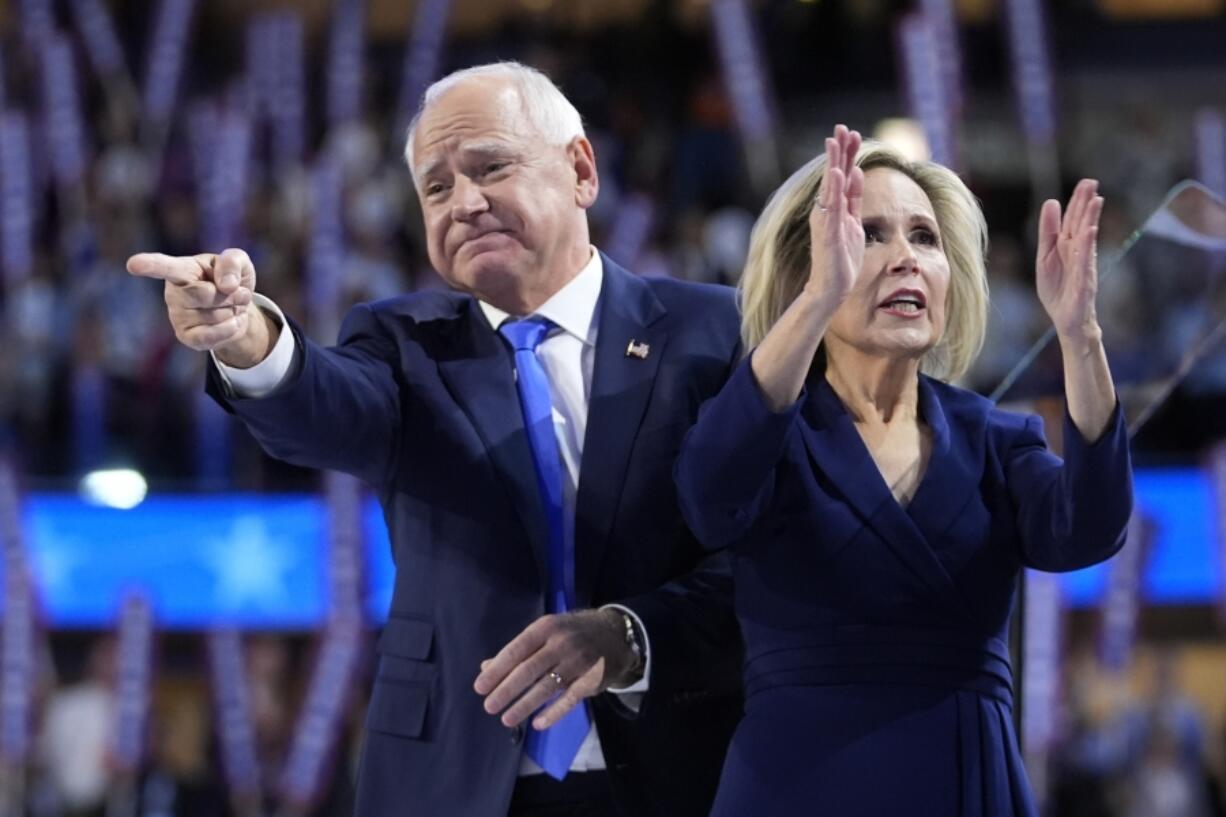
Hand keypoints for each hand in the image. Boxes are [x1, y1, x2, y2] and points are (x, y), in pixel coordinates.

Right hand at [126, 248, 276, 367]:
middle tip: (236, 292)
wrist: (240, 309)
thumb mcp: (239, 262)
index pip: (164, 267)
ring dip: (233, 311)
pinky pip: (210, 336)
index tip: (133, 264)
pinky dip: (229, 329)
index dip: (149, 265)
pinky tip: (232, 322)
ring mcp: (177, 316)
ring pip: (214, 315)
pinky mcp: (186, 337)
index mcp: (183, 269)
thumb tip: (226, 285)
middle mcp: (173, 293)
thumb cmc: (231, 280)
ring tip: (230, 306)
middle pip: (204, 294)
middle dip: (230, 295)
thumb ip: (232, 263)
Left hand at [474, 609, 638, 730]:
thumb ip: (518, 651)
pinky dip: (553, 713)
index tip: (480, 687)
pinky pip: (569, 699)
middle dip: (506, 690)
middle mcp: (561, 643)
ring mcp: (578, 662)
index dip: (497, 670)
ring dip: (524, 705)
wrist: (615, 634)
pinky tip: (537, 723)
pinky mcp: (591, 680)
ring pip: (546, 687)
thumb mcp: (545, 633)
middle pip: (528, 669)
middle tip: (489, 706)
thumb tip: (486, 668)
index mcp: (545, 628)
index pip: (516, 650)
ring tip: (506, 719)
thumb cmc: (572, 633)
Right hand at [805, 124, 864, 308]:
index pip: (842, 174)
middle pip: (834, 174)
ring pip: (830, 186)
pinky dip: (834, 189)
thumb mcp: (853, 222)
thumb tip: (857, 172)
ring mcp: (826, 220)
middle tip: (842, 126)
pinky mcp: (829, 232)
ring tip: (836, 142)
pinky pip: (832, 207)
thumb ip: (854, 198)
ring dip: (834, 163)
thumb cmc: (842, 258)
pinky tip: (837, 173)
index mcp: (835, 206)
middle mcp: (826, 210)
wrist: (831, 287)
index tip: (851, 132)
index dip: (846, 153)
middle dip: (839, 150)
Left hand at [1036, 179, 1104, 342]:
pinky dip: (1087, 246)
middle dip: (1086, 204)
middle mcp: (1077, 252)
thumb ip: (1048, 232)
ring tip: (1095, 200)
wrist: (1067, 319)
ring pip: (1086, 238)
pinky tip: (1089, 231)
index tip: (1086, 183)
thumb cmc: (1058, 290)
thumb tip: (1051, 202)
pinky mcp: (1084, 280)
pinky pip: (1085, 261)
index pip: (1072, 220)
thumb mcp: (1045, 257)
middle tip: (1092, 182)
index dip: (1078, 202)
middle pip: (1081, 224)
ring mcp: (1083, 265)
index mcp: (1066, 246)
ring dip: (1090, 219)